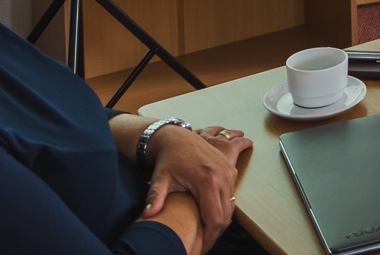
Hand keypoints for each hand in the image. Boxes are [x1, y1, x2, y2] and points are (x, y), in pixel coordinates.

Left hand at [145, 124, 251, 251]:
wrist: (176, 136)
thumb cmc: (168, 159)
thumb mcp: (160, 178)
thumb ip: (155, 197)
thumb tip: (147, 215)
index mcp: (207, 181)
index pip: (214, 219)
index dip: (208, 238)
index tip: (199, 248)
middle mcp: (222, 177)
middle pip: (225, 216)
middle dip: (214, 234)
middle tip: (201, 245)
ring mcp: (228, 172)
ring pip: (231, 207)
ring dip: (220, 222)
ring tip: (206, 233)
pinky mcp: (229, 169)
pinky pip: (232, 196)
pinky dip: (224, 209)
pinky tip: (212, 216)